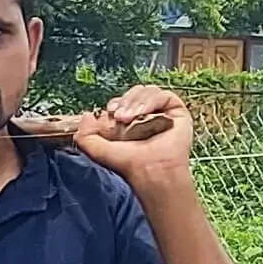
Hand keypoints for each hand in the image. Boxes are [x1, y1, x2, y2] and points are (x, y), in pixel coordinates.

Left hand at [74, 84, 194, 182]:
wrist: (150, 172)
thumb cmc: (130, 165)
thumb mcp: (98, 151)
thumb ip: (85, 136)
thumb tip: (86, 116)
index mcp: (131, 123)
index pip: (123, 101)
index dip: (116, 102)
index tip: (110, 111)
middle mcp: (148, 116)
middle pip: (135, 93)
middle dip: (125, 101)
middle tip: (119, 116)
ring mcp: (163, 113)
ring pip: (147, 91)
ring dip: (135, 101)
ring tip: (129, 118)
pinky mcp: (177, 112)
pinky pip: (163, 95)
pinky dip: (150, 100)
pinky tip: (143, 113)